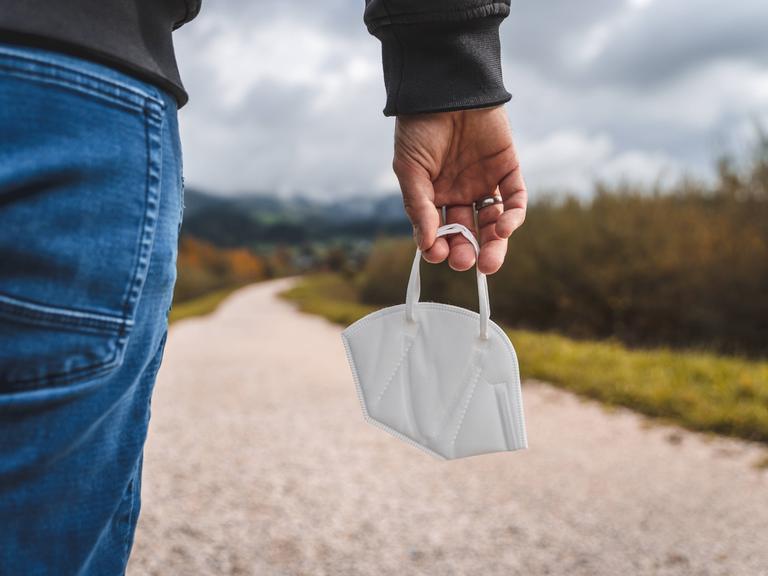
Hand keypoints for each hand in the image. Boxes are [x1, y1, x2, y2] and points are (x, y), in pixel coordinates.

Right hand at [393, 105, 526, 273]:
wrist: (444, 88)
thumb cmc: (419, 127)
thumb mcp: (409, 170)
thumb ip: (418, 207)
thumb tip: (427, 245)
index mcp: (434, 197)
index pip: (440, 232)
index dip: (440, 247)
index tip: (437, 254)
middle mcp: (460, 193)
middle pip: (469, 233)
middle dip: (467, 252)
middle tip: (465, 262)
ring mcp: (485, 182)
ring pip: (494, 223)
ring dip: (494, 245)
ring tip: (488, 262)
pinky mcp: (507, 168)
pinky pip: (514, 198)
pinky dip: (512, 217)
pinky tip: (503, 229)